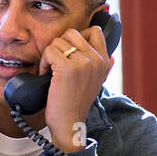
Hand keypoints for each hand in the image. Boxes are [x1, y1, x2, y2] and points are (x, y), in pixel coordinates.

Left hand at [37, 24, 113, 152]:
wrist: (70, 124)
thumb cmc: (78, 104)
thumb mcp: (97, 83)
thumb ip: (105, 68)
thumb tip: (113, 57)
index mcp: (104, 62)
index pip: (94, 31)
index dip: (77, 37)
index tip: (69, 52)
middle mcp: (96, 60)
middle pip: (72, 33)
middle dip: (60, 46)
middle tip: (56, 62)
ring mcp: (82, 63)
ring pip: (58, 41)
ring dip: (50, 55)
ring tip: (51, 70)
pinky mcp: (67, 69)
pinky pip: (49, 51)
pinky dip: (43, 62)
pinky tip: (45, 74)